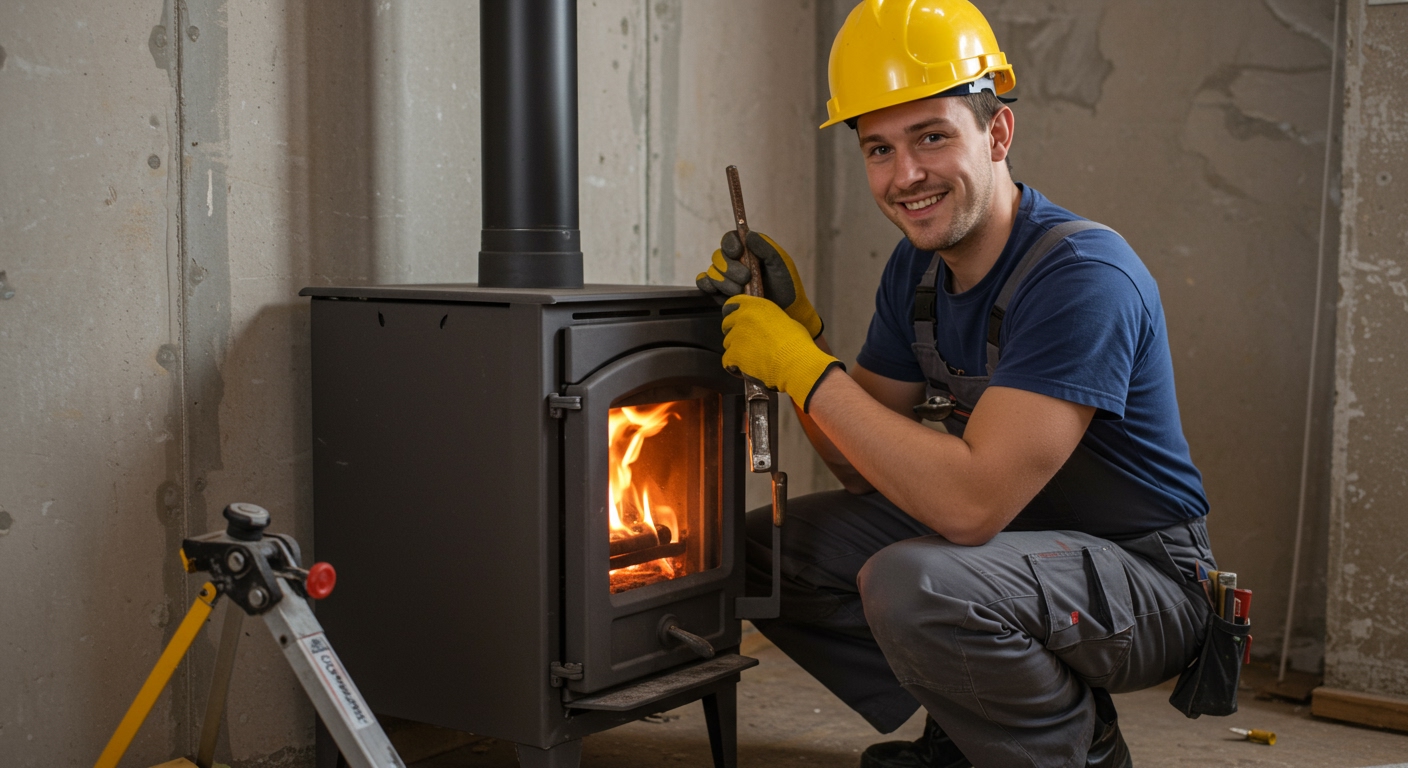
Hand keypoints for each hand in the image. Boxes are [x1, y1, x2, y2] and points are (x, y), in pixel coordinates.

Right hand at [697, 231, 823, 338]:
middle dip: (730, 268)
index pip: (730, 239)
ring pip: (712, 271)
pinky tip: (720, 292)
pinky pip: (704, 283)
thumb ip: (765, 248)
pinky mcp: (720, 293)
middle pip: (718, 256)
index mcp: (749, 250)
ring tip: (740, 292)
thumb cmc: (787, 286)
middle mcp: (735, 262)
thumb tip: (748, 234)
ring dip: (724, 281)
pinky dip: (708, 285)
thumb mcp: (781, 264)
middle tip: (746, 278)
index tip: (738, 252)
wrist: (786, 312)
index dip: (730, 244)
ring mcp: (727, 278)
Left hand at [721, 295, 841, 410]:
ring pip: (728, 344)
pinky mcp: (733, 354)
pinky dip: (735, 366)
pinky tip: (747, 369)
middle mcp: (743, 317)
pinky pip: (727, 361)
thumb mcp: (785, 321)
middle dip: (734, 333)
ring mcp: (736, 335)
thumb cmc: (797, 343)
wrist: (795, 362)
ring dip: (737, 351)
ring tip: (752, 359)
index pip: (732, 303)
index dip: (734, 314)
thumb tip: (767, 327)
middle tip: (747, 343)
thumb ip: (769, 320)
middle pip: (727, 324)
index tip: (738, 322)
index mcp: (757, 306)